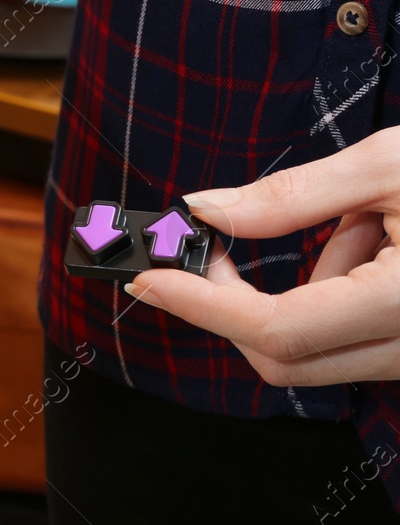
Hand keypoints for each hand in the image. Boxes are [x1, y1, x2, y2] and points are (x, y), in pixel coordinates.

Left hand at [126, 128, 399, 385]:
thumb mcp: (386, 166)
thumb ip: (290, 196)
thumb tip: (204, 212)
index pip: (277, 329)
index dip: (201, 304)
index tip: (148, 278)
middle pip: (282, 358)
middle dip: (226, 305)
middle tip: (206, 249)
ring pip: (313, 352)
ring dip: (295, 293)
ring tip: (351, 223)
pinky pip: (348, 337)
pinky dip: (331, 293)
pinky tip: (365, 239)